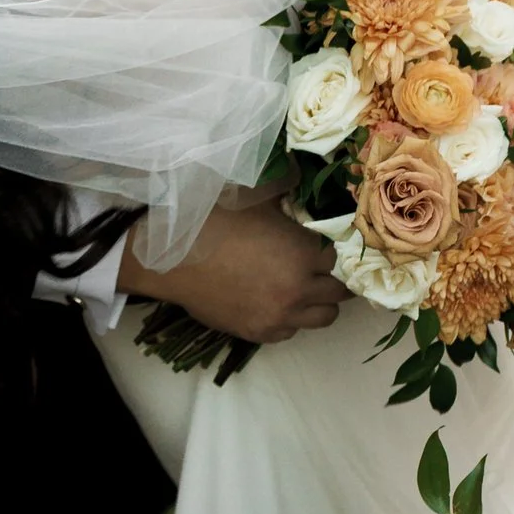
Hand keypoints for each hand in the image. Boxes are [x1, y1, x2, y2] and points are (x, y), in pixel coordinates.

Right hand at [123, 193, 343, 343]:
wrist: (173, 260)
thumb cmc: (214, 223)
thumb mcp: (255, 199)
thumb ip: (288, 193)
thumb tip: (305, 180)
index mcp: (303, 253)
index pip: (340, 257)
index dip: (334, 249)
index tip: (324, 244)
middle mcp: (299, 289)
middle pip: (340, 292)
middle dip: (333, 277)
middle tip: (319, 266)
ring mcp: (281, 316)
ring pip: (324, 317)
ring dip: (319, 301)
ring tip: (301, 286)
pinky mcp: (261, 333)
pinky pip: (293, 331)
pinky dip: (292, 318)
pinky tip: (275, 300)